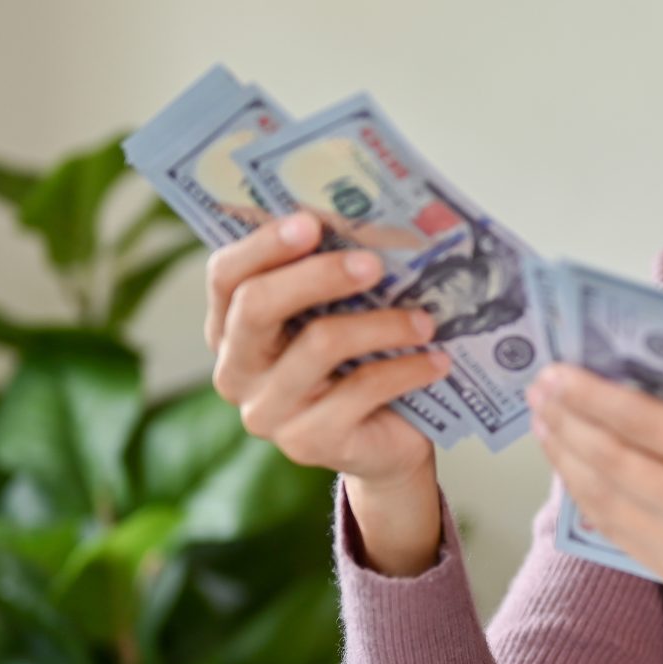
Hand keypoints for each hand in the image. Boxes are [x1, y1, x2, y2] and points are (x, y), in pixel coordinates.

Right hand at [204, 215, 451, 566]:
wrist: (386, 440)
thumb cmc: (357, 363)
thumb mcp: (338, 315)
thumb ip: (334, 275)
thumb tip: (370, 223)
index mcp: (231, 326)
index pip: (226, 276)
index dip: (263, 244)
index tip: (311, 221)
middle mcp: (236, 370)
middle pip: (257, 306)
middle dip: (318, 275)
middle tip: (374, 263)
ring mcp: (266, 411)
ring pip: (318, 345)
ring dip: (381, 324)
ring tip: (425, 320)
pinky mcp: (306, 442)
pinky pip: (359, 390)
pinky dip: (405, 369)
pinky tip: (436, 360)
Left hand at [526, 364, 662, 610]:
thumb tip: (622, 388)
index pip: (653, 424)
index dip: (596, 398)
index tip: (559, 374)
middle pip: (622, 466)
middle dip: (570, 425)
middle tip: (541, 394)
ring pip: (612, 504)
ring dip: (570, 462)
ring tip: (548, 427)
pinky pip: (625, 535)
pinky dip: (592, 501)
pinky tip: (574, 472)